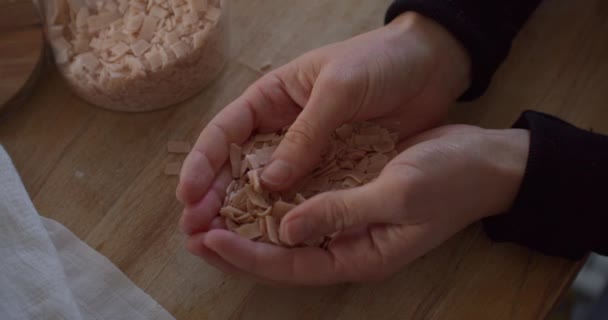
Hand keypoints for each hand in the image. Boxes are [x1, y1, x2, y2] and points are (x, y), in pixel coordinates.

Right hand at [177, 12, 470, 234]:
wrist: (431, 66)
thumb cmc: (380, 61)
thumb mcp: (338, 89)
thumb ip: (305, 134)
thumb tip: (268, 183)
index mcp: (273, 96)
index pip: (226, 131)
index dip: (203, 163)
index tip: (188, 196)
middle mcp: (284, 126)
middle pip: (239, 165)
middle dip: (216, 197)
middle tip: (196, 231)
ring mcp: (308, 150)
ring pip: (269, 186)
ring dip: (246, 213)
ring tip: (223, 242)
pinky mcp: (334, 168)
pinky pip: (305, 195)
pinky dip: (288, 214)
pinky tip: (274, 237)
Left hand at [185, 125, 529, 284]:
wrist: (484, 160)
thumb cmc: (449, 179)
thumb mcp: (398, 194)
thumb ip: (343, 212)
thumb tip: (287, 230)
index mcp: (360, 255)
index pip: (292, 264)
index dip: (248, 255)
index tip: (208, 239)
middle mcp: (348, 244)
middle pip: (281, 254)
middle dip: (237, 245)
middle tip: (192, 233)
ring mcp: (348, 221)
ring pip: (287, 230)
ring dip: (249, 223)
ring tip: (208, 215)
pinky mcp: (349, 196)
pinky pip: (304, 205)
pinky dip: (275, 199)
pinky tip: (250, 190)